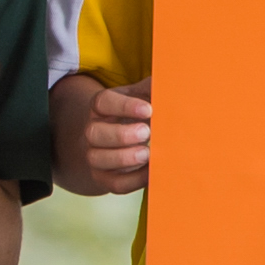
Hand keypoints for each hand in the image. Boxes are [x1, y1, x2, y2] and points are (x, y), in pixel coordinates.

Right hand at [69, 77, 149, 195]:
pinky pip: (114, 184)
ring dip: (123, 158)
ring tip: (147, 154)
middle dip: (121, 135)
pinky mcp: (105, 178)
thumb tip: (171, 80)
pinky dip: (133, 181)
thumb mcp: (142, 96)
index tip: (149, 109)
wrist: (122, 140)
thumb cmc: (137, 114)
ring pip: (98, 159)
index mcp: (101, 108)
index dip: (124, 106)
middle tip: (147, 132)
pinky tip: (151, 172)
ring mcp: (96, 156)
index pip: (103, 103)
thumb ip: (153, 87)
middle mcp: (94, 131)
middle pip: (94, 133)